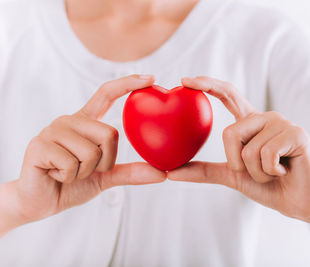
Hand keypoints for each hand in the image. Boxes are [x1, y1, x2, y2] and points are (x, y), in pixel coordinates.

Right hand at [12, 74, 165, 223]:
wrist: (40, 203)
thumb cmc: (73, 185)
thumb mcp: (106, 177)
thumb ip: (131, 172)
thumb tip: (163, 173)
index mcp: (85, 122)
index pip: (106, 94)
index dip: (127, 84)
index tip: (151, 78)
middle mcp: (69, 121)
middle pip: (110, 133)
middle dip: (105, 161)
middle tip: (86, 170)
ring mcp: (52, 130)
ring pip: (92, 151)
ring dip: (85, 172)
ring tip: (68, 173)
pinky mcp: (39, 145)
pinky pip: (72, 163)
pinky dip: (69, 177)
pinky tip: (54, 175)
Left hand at [168, 76, 309, 221]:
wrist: (298, 203)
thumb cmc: (267, 186)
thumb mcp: (231, 175)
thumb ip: (203, 171)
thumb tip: (169, 172)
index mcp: (250, 122)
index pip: (228, 94)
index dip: (207, 84)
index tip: (184, 81)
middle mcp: (265, 117)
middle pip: (230, 133)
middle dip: (237, 163)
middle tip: (257, 172)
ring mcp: (282, 123)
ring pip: (247, 149)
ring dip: (256, 173)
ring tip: (274, 172)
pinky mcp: (296, 133)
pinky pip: (265, 155)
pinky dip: (269, 173)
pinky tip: (285, 171)